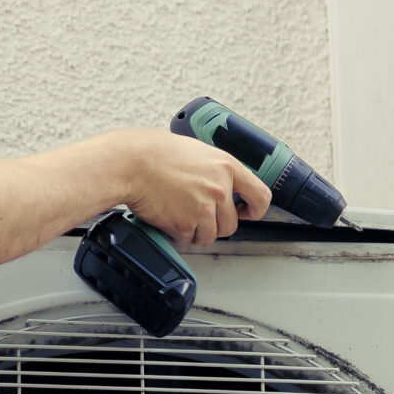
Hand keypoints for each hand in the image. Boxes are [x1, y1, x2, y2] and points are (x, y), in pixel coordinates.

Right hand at [120, 133, 271, 246]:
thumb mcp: (198, 153)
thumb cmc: (157, 154)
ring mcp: (205, 208)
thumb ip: (216, 171)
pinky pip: (188, 240)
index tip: (247, 213)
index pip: (260, 195)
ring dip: (195, 231)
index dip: (256, 210)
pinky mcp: (187, 224)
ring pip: (210, 236)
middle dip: (214, 224)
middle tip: (196, 215)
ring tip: (179, 214)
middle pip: (231, 224)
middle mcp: (220, 189)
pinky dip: (178, 234)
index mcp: (227, 167)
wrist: (132, 163)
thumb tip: (224, 188)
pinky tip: (168, 217)